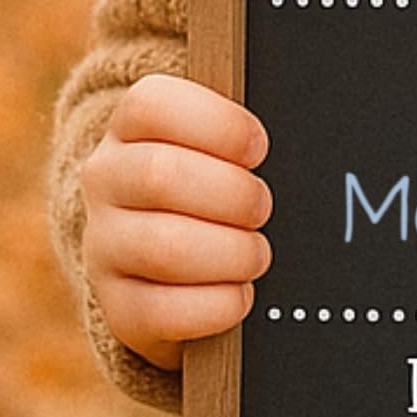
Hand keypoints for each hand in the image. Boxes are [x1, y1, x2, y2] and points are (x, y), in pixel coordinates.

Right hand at [80, 73, 272, 371]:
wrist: (170, 264)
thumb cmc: (216, 190)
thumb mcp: (222, 149)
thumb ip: (247, 137)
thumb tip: (313, 136)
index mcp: (132, 128)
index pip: (153, 105)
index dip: (221, 125)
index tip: (260, 149)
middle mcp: (107, 181)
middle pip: (161, 175)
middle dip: (235, 196)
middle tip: (264, 209)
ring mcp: (104, 244)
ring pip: (164, 247)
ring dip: (233, 252)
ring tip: (257, 253)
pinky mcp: (117, 305)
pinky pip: (163, 310)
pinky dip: (219, 305)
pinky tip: (240, 293)